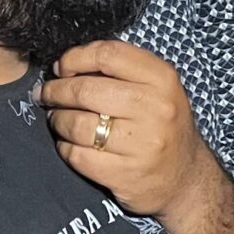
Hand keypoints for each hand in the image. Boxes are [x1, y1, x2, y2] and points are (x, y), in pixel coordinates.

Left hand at [41, 41, 216, 220]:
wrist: (186, 179)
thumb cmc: (164, 126)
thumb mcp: (159, 89)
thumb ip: (123, 71)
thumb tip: (68, 63)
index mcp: (162, 79)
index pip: (108, 54)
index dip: (76, 57)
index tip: (62, 67)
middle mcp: (155, 108)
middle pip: (86, 89)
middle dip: (56, 90)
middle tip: (47, 94)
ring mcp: (141, 144)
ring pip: (77, 124)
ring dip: (57, 120)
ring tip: (56, 119)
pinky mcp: (125, 174)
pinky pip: (77, 155)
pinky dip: (64, 147)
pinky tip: (68, 144)